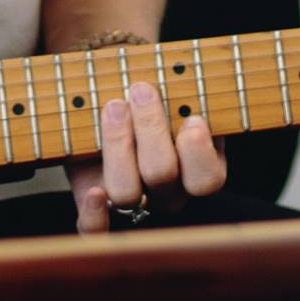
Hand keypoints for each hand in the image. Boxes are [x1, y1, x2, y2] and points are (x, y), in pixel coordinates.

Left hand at [68, 81, 227, 233]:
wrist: (116, 91)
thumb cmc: (156, 83)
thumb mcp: (181, 81)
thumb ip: (193, 81)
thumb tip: (195, 70)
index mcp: (199, 167)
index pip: (207, 180)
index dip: (198, 153)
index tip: (192, 119)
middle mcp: (168, 191)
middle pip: (163, 177)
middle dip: (151, 129)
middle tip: (142, 90)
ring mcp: (134, 200)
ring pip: (127, 192)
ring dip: (118, 144)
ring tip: (113, 106)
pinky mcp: (97, 204)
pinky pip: (97, 230)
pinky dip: (95, 215)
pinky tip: (92, 191)